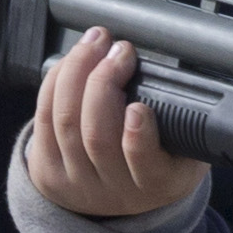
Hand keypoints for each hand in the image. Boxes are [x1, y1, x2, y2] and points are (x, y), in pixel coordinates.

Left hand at [24, 29, 206, 220]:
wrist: (123, 191)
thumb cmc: (162, 156)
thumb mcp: (189, 145)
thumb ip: (189, 119)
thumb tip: (177, 70)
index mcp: (158, 183)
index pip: (145, 164)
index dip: (138, 136)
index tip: (138, 107)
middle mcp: (115, 190)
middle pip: (97, 136)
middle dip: (103, 81)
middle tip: (119, 50)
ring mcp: (76, 183)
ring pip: (66, 122)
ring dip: (77, 71)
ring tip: (96, 42)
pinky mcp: (47, 171)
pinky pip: (43, 118)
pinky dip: (56, 81)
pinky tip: (73, 60)